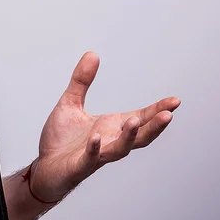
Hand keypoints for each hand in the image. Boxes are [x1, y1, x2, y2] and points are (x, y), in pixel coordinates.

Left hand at [30, 51, 180, 202]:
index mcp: (111, 126)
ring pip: (119, 149)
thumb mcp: (71, 102)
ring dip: (128, 136)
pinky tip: (96, 138)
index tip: (175, 101)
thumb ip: (82, 80)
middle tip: (168, 114)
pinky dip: (95, 149)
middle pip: (139, 136)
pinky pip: (90, 158)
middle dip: (154, 126)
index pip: (140, 118)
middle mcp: (109, 141)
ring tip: (134, 121)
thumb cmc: (61, 139)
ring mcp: (96, 155)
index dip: (157, 110)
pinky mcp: (79, 165)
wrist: (45, 166)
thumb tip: (92, 54)